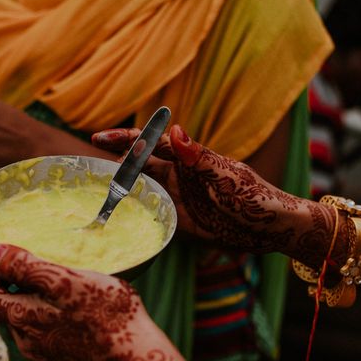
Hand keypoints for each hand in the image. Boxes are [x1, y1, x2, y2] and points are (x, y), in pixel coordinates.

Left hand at [0, 244, 192, 360]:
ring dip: (44, 307)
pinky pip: (52, 340)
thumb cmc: (106, 315)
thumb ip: (26, 266)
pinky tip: (86, 317)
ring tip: (75, 294)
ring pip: (32, 326)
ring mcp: (46, 359)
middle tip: (55, 273)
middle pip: (10, 310)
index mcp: (20, 320)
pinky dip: (60, 324)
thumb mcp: (65, 280)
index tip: (19, 262)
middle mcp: (26, 345)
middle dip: (25, 289)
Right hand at [93, 125, 300, 254]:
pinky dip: (134, 215)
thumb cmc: (256, 198)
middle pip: (140, 165)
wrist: (274, 230)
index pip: (152, 144)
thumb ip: (199, 157)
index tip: (98, 138)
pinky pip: (152, 215)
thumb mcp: (227, 177)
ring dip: (121, 189)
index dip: (125, 139)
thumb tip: (173, 130)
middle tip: (86, 169)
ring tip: (93, 192)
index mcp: (190, 159)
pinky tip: (116, 218)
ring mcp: (179, 199)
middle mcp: (180, 176)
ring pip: (142, 190)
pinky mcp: (181, 222)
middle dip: (115, 163)